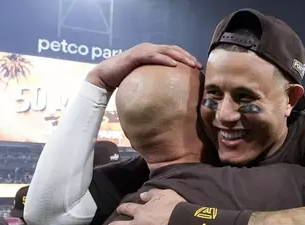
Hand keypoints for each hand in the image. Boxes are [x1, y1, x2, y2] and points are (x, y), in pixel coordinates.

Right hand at [86, 43, 202, 90]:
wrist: (106, 76)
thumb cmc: (126, 79)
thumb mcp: (145, 79)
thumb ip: (157, 82)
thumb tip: (170, 95)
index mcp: (153, 53)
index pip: (174, 52)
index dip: (186, 57)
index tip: (197, 67)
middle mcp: (149, 49)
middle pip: (173, 49)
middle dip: (187, 56)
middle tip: (198, 65)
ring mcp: (143, 51)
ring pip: (166, 50)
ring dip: (180, 56)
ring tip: (191, 64)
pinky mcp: (136, 56)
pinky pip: (153, 56)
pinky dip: (164, 59)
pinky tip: (174, 65)